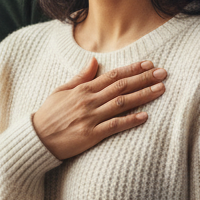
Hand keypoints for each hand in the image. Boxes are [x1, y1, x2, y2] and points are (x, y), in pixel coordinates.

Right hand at [32, 56, 166, 159]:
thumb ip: (80, 76)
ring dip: (142, 95)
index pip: (113, 75)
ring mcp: (91, 118)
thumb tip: (94, 60)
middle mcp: (89, 101)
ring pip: (121, 103)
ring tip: (160, 89)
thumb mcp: (61, 90)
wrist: (36, 138)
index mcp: (83, 89)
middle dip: (144, 78)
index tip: (149, 63)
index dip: (132, 69)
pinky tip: (145, 116)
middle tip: (163, 73)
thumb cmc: (49, 114)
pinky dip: (130, 120)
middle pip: (121, 86)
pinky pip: (114, 126)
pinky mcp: (91, 135)